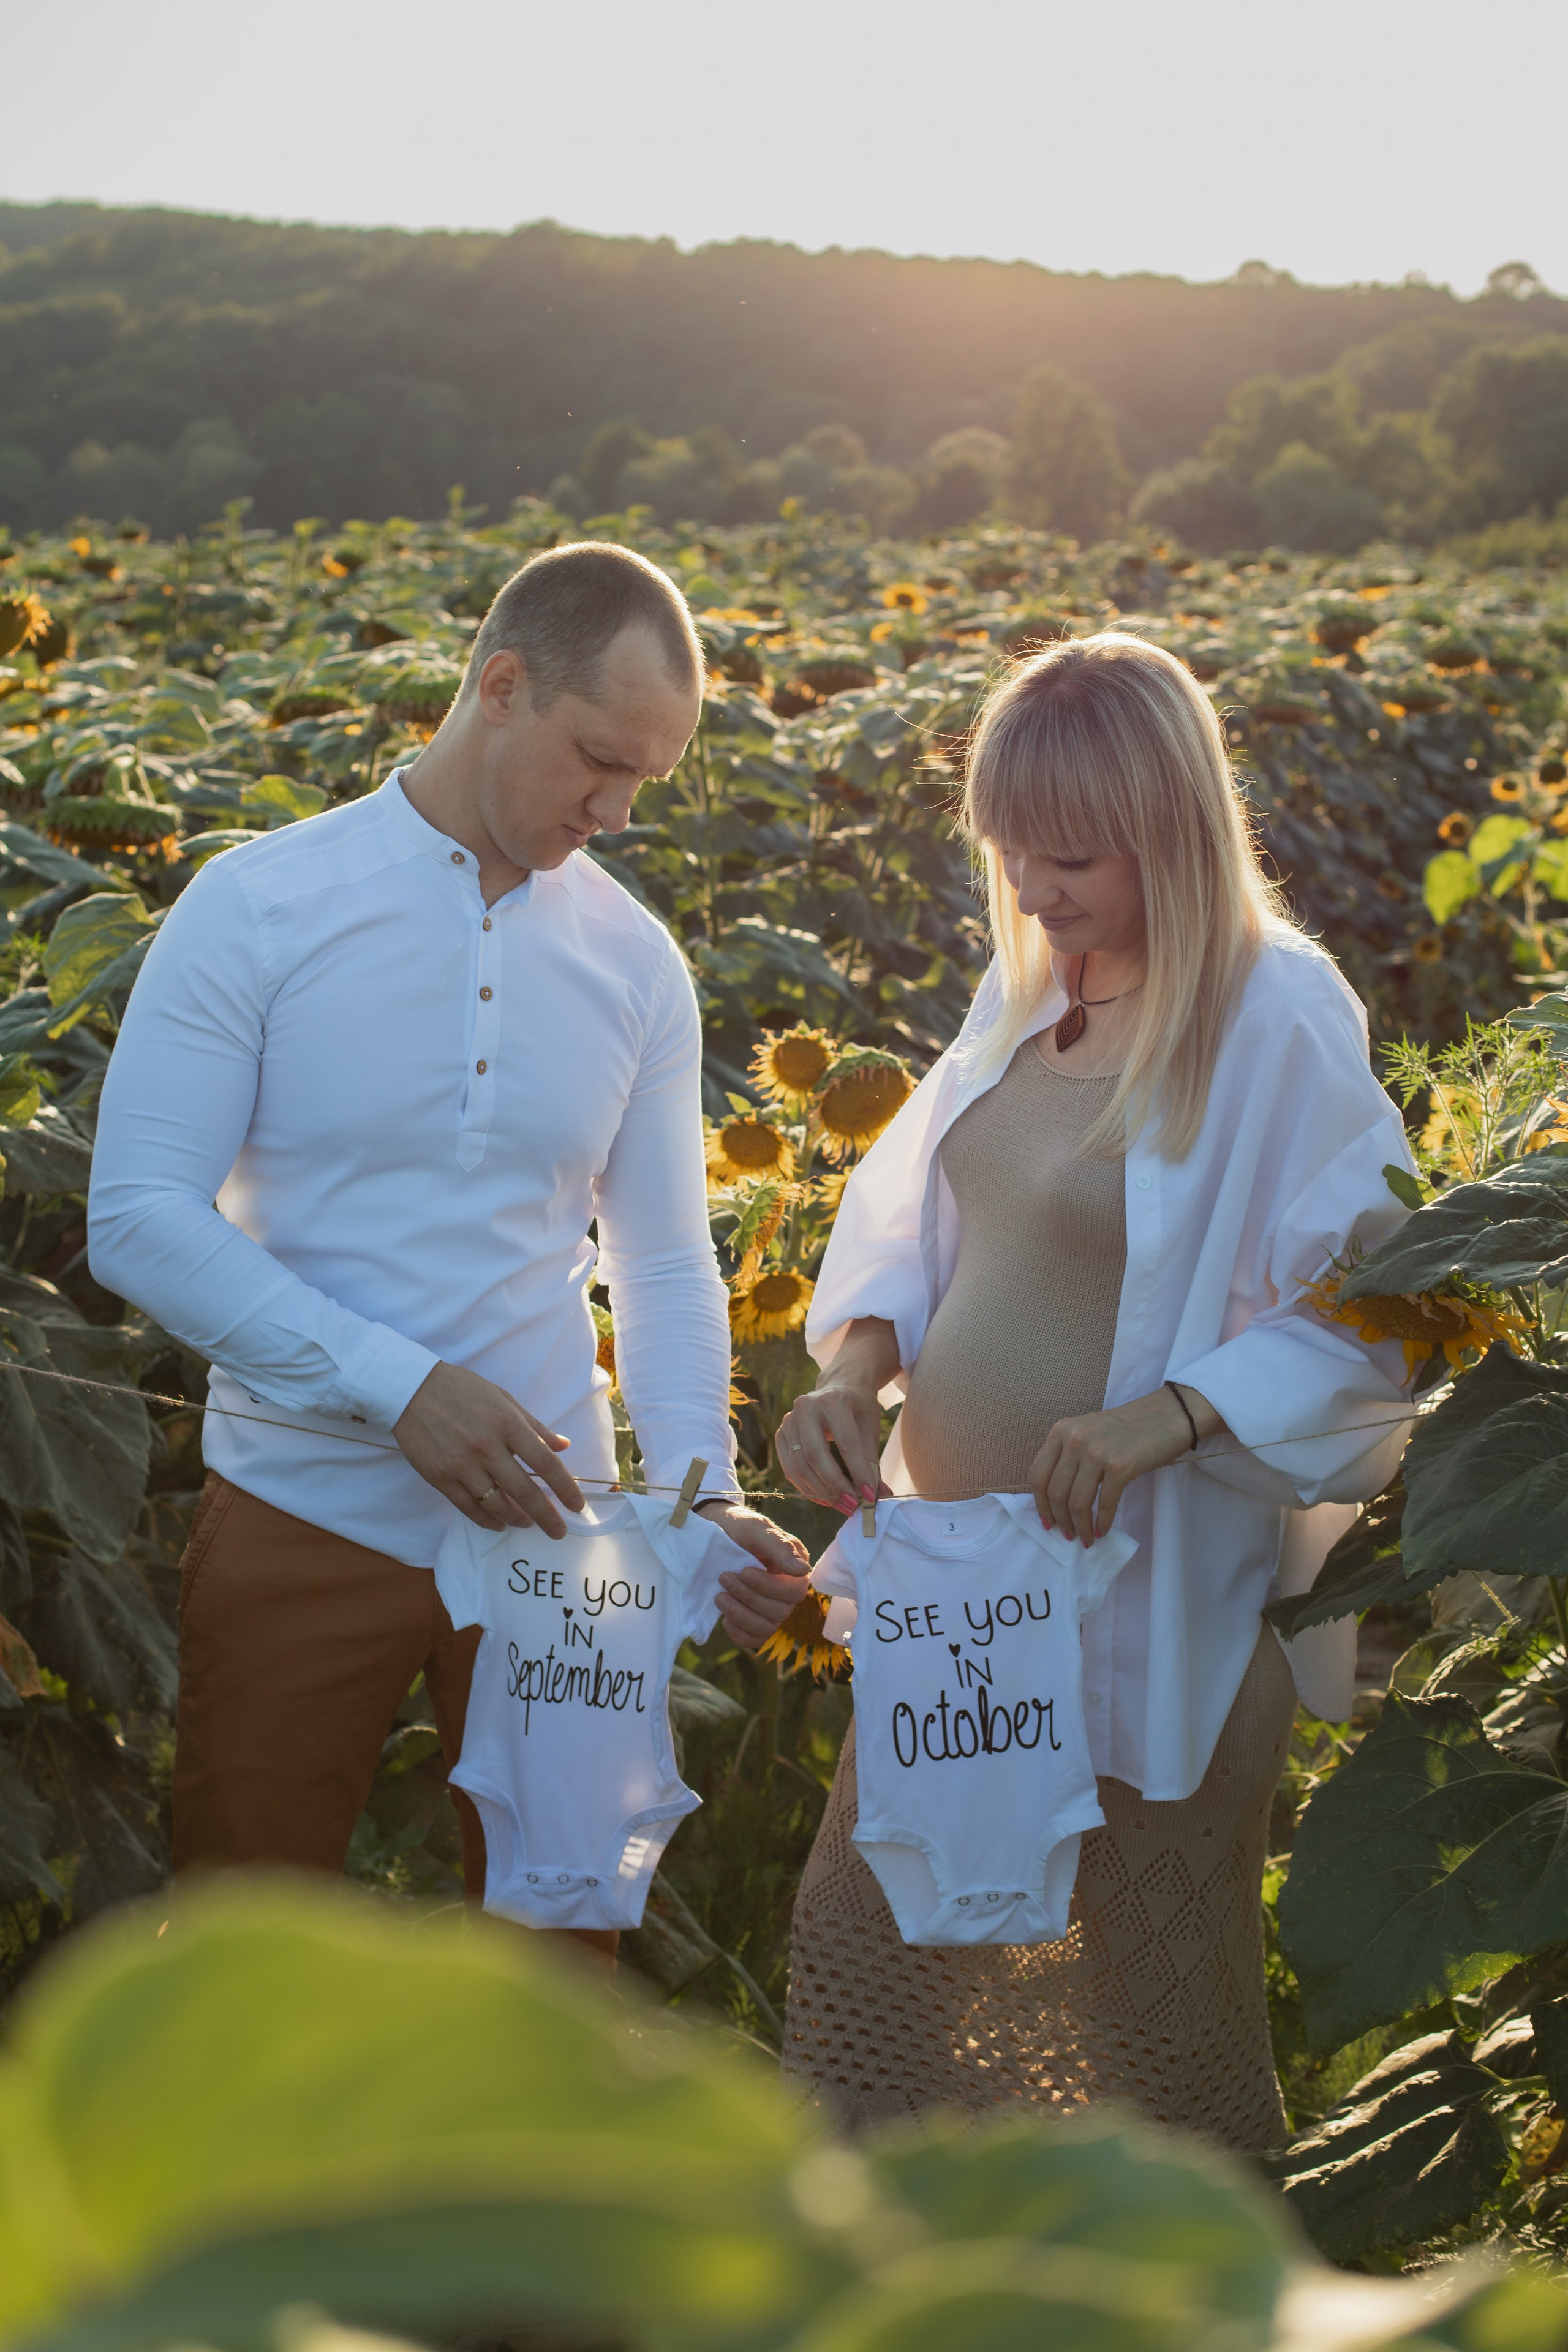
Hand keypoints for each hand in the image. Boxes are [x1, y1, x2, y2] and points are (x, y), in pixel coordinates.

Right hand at [394, 1362, 583, 1536]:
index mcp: (507, 1424)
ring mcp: (462, 1465)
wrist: (411, 1390)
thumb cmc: (461, 1390)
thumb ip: (534, 1425)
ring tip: (528, 1524)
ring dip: (517, 1519)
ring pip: (496, 1504)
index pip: (545, 1463)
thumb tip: (563, 1445)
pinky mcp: (440, 1477)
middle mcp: (487, 1447)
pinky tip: (498, 1524)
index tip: (576, 1505)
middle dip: (546, 1516)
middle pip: (524, 1491)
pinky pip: (468, 1507)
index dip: (565, 1488)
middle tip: (558, 1532)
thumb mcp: (503, 1399)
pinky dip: (486, 1520)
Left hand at [695, 1498, 811, 1646]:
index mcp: (793, 1568)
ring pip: (768, 1628)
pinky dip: (740, 1635)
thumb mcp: (756, 1528)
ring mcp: (769, 1606)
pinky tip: (724, 1620)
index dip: (769, 1587)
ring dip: (741, 1616)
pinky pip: (755, 1639)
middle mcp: (785, 1590)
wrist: (712, 1531)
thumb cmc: (738, 1526)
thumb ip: (779, 1546)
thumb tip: (803, 1570)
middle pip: (781, 1612)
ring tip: (719, 1597)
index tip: (743, 1572)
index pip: (795, 1591)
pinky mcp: (752, 1617)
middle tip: (724, 1578)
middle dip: (749, 1598)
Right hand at [775, 1382, 891, 1515]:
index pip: (846, 1443)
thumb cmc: (857, 1408)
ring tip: (840, 1506)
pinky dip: (806, 1487)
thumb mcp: (869, 1428)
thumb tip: (880, 1496)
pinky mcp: (781, 1433)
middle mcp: (806, 1407)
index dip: (858, 1472)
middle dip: (835, 1486)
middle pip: (816, 1455)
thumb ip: (872, 1461)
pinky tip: (824, 1498)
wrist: (839, 1387)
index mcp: (833, 1401)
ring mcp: (789, 1420)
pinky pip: (790, 1468)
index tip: (870, 1496)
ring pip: (800, 1465)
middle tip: (852, 1506)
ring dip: (820, 1491)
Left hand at [1030, 1383, 1222, 1545]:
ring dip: (1080, 1527)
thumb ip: (1066, 1456)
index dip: (1040, 1504)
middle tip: (1069, 1535)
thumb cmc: (1125, 1429)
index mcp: (1061, 1431)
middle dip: (1061, 1521)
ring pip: (1078, 1502)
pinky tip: (1103, 1531)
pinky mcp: (1121, 1466)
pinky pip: (1106, 1504)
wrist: (1165, 1416)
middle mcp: (1075, 1439)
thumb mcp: (1085, 1432)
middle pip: (1056, 1493)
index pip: (1037, 1475)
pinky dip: (1103, 1523)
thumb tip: (1054, 1499)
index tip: (1047, 1521)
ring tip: (1085, 1538)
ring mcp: (1098, 1452)